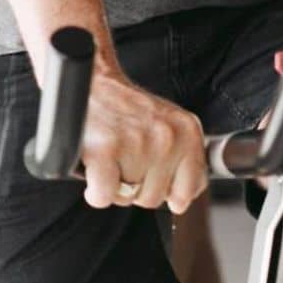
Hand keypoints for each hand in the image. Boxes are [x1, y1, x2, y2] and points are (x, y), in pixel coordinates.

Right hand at [76, 67, 207, 213]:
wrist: (91, 80)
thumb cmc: (124, 106)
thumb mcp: (167, 124)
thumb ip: (182, 160)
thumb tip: (181, 202)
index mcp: (187, 131)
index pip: (191, 188)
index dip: (168, 190)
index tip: (153, 176)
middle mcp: (166, 137)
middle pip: (155, 198)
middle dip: (136, 186)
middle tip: (124, 159)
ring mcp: (137, 143)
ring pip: (127, 198)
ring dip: (113, 186)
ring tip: (109, 158)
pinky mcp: (105, 149)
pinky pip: (103, 196)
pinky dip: (96, 192)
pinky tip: (95, 171)